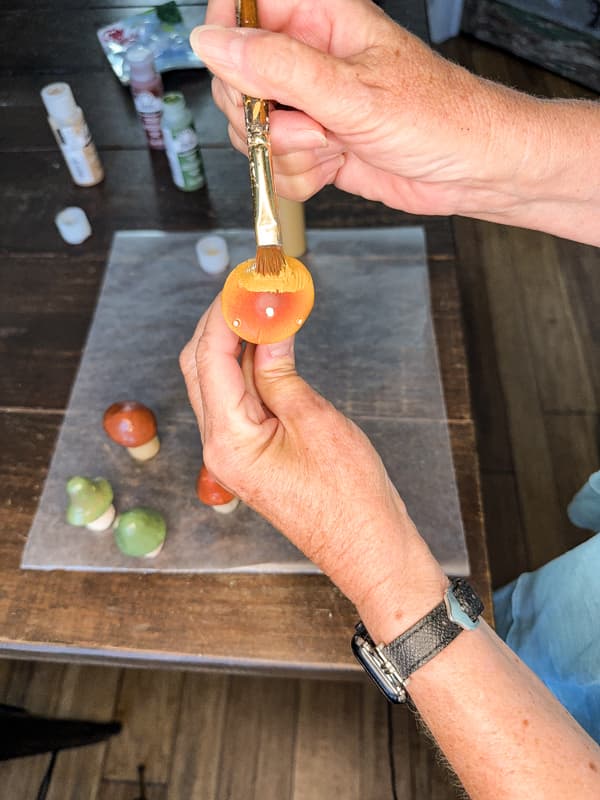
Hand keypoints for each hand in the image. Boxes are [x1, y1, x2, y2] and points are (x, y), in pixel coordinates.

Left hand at [180, 297, 446, 638]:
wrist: (367, 546)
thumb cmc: (348, 496)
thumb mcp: (313, 420)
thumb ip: (279, 370)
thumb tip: (266, 327)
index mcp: (227, 439)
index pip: (210, 358)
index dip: (225, 312)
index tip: (245, 280)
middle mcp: (218, 446)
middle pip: (202, 367)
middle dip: (221, 322)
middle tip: (250, 287)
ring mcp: (231, 452)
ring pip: (216, 382)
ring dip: (234, 342)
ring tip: (261, 307)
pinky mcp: (248, 453)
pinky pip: (236, 400)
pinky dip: (247, 368)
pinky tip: (267, 343)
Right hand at [191, 0, 546, 220]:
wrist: (471, 171)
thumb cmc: (438, 117)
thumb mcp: (353, 90)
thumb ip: (278, 67)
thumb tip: (213, 41)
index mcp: (320, 19)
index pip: (243, 8)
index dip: (229, 40)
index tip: (242, 77)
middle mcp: (308, 60)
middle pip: (236, 81)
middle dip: (263, 117)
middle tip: (309, 124)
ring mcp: (310, 106)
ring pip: (254, 131)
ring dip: (287, 153)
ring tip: (333, 147)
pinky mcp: (315, 147)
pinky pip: (277, 165)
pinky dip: (299, 177)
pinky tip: (334, 167)